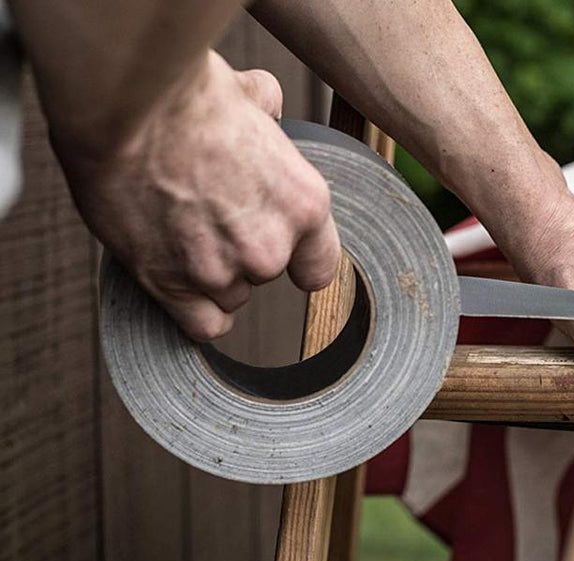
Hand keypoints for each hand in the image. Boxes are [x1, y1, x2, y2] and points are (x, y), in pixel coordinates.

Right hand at [52, 50, 339, 340]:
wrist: (124, 105)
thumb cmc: (186, 92)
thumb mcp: (252, 94)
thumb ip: (272, 114)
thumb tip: (269, 107)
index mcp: (303, 206)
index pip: (319, 266)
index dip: (297, 259)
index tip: (282, 251)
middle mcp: (269, 249)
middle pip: (264, 275)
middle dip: (241, 251)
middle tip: (207, 212)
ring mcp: (220, 273)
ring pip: (228, 296)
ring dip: (211, 274)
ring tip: (180, 230)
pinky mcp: (171, 287)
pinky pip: (202, 325)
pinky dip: (194, 310)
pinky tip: (182, 285)